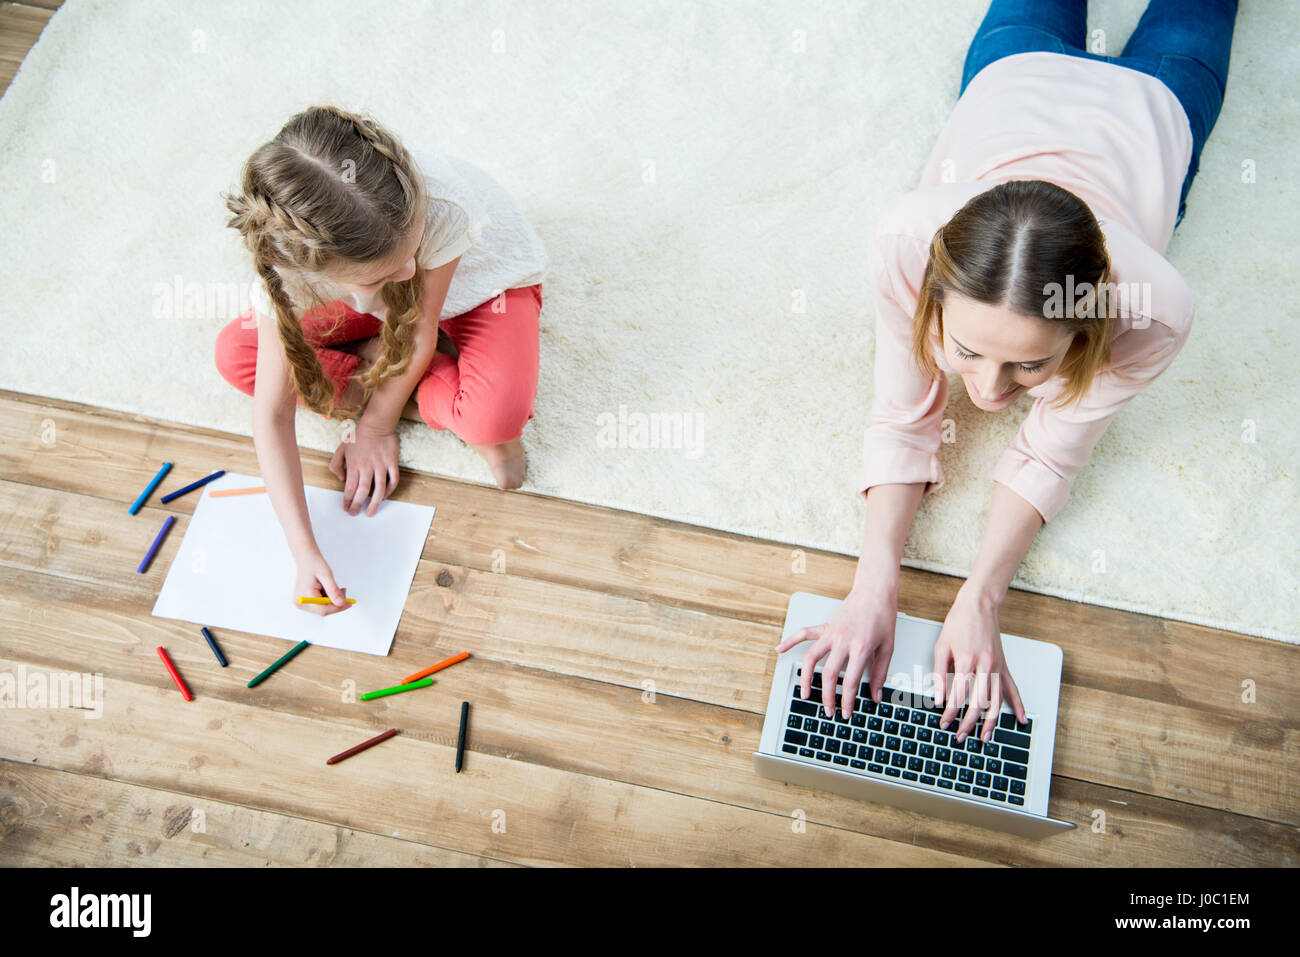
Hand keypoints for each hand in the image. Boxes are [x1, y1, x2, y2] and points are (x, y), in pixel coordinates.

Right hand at [294, 551, 351, 615]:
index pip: (324, 609)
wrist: (306, 558)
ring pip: (323, 608)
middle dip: (336, 602)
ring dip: (332, 599)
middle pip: (323, 610)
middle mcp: (300, 602)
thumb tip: (342, 603)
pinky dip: (327, 598)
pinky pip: (319, 604)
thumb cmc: (314, 564)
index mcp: (304, 596)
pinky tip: (327, 589)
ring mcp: (301, 602)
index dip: (338, 608)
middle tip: (343, 591)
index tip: (349, 603)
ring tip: (334, 586)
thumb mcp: (327, 576)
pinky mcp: (304, 601)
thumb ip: (333, 591)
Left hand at [330, 421, 399, 515]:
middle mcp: (366, 467)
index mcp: (353, 464)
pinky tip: (384, 496)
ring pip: (378, 489)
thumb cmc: (357, 436)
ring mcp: (380, 465)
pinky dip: (389, 491)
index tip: (346, 508)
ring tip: (371, 512)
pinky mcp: (392, 463)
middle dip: (357, 505)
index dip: (347, 500)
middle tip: (355, 513)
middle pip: (362, 491)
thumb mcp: (341, 448)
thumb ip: (336, 464)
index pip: (349, 487)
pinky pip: (393, 480)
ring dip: (374, 503)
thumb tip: (341, 478)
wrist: (376, 424)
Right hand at [774, 580, 898, 718]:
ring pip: (811, 658)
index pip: (850, 681)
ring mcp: (830, 633)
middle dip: (827, 697)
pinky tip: (780, 650)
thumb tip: (876, 695)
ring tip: (805, 693)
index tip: (846, 712)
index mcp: (860, 648)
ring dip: (805, 677)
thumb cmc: (882, 617)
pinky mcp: (824, 626)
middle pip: (828, 674)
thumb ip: (881, 673)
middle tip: (828, 710)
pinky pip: (803, 634)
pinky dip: (790, 641)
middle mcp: (842, 641)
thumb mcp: (888, 648)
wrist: (875, 592)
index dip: (847, 700)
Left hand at [933, 581, 1026, 743]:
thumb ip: (938, 673)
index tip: (944, 722)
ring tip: (985, 737)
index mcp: (967, 662)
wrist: (979, 605)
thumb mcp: (941, 646)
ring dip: (991, 722)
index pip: (958, 696)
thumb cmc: (958, 623)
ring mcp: (997, 666)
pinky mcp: (1004, 665)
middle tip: (961, 736)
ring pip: (996, 701)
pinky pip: (1013, 688)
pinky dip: (1018, 705)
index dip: (950, 713)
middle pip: (979, 703)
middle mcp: (985, 666)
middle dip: (969, 723)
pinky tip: (1021, 719)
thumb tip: (938, 697)